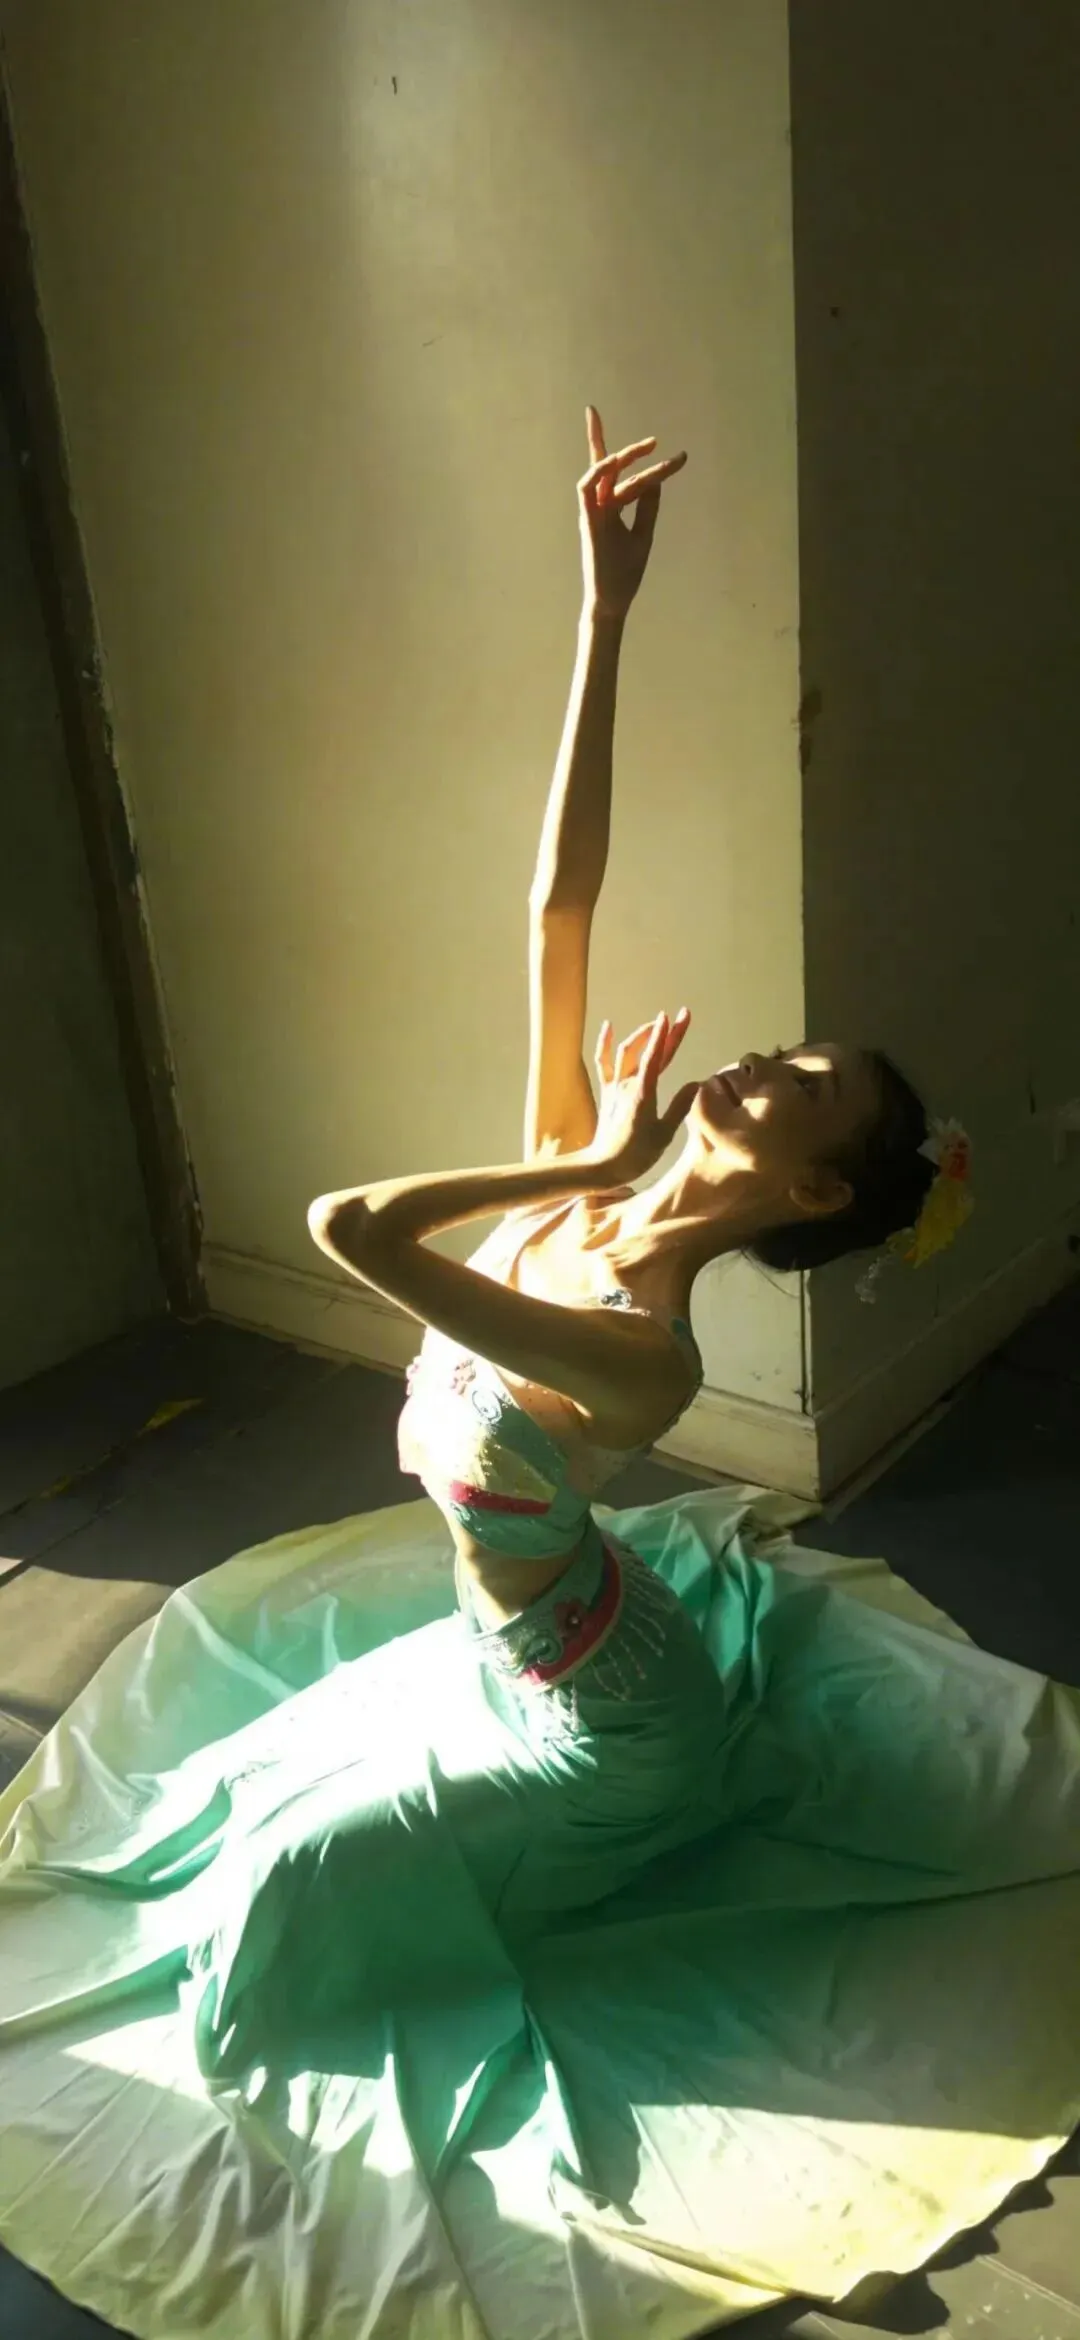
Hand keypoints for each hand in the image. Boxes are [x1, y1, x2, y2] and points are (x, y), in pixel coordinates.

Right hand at [578, 407, 686, 621]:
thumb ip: (647, 507)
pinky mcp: (587, 521)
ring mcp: (593, 512)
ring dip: (618, 455)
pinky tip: (614, 460)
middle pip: (607, 467)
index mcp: (614, 510)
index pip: (632, 480)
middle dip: (617, 444)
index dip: (656, 468)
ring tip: (646, 446)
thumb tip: (656, 480)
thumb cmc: (624, 573)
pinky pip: (585, 489)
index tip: (683, 458)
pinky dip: (597, 472)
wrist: (612, 601)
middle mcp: (602, 506)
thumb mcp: (643, 535)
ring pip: (600, 473)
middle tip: (654, 439)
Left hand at [588, 1009, 699, 1181]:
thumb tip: (696, 1084)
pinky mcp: (607, 1092)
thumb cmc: (635, 1155)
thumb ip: (680, 1107)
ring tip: (656, 1024)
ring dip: (642, 1034)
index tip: (675, 1017)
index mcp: (644, 1092)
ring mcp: (615, 1086)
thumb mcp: (664, 1133)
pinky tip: (608, 1026)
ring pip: (626, 1051)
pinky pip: (604, 1063)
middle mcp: (627, 1084)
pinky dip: (605, 1043)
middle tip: (681, 1016)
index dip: (667, 1035)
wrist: (602, 1166)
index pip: (657, 1056)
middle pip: (647, 1050)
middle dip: (665, 1031)